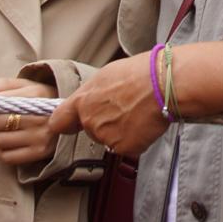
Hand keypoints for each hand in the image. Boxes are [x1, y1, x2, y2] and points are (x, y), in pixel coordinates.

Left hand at [0, 77, 57, 166]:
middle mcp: (40, 116)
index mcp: (37, 95)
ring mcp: (41, 136)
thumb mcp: (26, 86)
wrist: (68, 117)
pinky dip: (2, 151)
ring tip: (7, 130)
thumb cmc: (41, 99)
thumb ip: (3, 85)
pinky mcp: (39, 152)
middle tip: (0, 118)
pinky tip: (10, 142)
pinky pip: (6, 157)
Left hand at [47, 52, 168, 157]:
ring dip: (121, 131)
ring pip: (109, 139)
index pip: (59, 121)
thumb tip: (91, 100)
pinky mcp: (124, 148)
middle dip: (104, 122)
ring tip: (137, 111)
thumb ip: (92, 93)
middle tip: (124, 107)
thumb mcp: (107, 74)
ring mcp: (106, 137)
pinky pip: (126, 147)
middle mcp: (90, 121)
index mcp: (83, 101)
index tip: (68, 124)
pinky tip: (143, 122)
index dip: (65, 123)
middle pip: (91, 129)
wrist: (163, 85)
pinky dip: (136, 139)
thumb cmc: (140, 73)